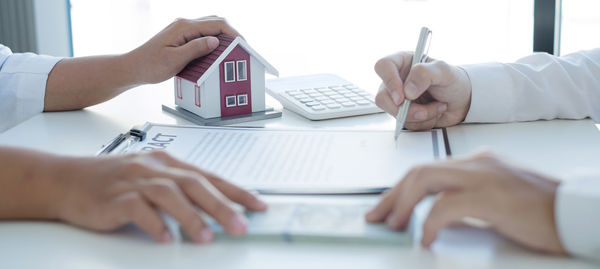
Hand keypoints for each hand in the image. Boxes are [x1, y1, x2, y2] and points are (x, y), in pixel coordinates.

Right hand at [53, 151, 266, 243]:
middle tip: (241, 226)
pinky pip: (137, 210)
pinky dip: (154, 224)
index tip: (258, 205)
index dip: (235, 191)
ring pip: (169, 195)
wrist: (66, 179)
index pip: (209, 177)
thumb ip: (180, 188)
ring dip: (191, 217)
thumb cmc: (113, 180)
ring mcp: (133, 181)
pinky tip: (165, 239)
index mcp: (168, 162)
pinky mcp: (114, 198)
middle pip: (194, 184)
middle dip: (221, 206)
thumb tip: (216, 207)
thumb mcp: (150, 177)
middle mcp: (154, 168)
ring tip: (207, 238)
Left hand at [127, 16, 240, 83]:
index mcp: (184, 27)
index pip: (216, 25)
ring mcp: (182, 29)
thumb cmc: (150, 66)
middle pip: (215, 22)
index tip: (243, 44)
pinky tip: (216, 51)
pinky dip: (213, 40)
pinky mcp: (181, 36)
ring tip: (232, 50)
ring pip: (210, 27)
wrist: (133, 68)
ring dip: (223, 36)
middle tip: (241, 47)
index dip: (233, 33)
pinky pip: (202, 34)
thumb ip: (196, 49)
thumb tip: (216, 41)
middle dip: (231, 33)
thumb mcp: (175, 60)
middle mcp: (184, 24)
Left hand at [365, 152, 566, 254]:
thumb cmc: (541, 210)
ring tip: (394, 225)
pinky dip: (429, 222)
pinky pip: (446, 206)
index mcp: (477, 162)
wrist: (576, 213)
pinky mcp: (491, 196)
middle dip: (392, 196)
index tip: (385, 207)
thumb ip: (466, 201)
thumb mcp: (496, 201)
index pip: (426, 169)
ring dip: (402, 205)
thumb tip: (434, 216)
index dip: (400, 189)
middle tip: (378, 217)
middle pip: (419, 172)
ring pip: (425, 180)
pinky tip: (425, 237)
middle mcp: (477, 163)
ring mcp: (484, 176)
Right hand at [374, 52, 471, 129]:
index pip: (383, 66)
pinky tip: (433, 113)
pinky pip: (404, 123)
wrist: (463, 101)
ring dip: (418, 116)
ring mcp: (399, 98)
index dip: (389, 82)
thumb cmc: (453, 81)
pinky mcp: (404, 113)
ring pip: (393, 113)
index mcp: (403, 62)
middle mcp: (397, 80)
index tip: (402, 97)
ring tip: (436, 107)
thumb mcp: (443, 71)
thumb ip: (424, 74)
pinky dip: (422, 122)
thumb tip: (407, 90)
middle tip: (422, 110)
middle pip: (383, 97)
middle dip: (405, 109)